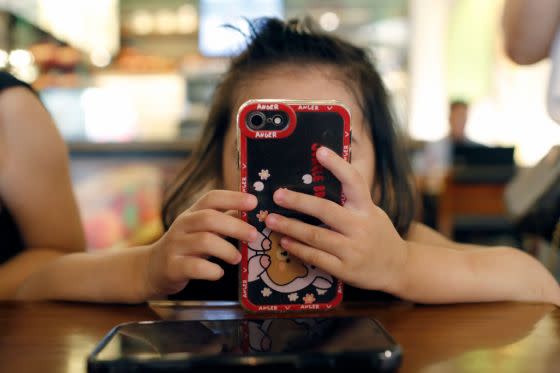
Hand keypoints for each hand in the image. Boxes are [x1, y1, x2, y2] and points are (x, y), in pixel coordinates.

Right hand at [141, 190, 257, 297]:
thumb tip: (252, 211)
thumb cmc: (186, 246)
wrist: (151, 269)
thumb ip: (224, 220)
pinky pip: (195, 267)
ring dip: (226, 250)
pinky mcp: (172, 267)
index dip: (233, 197)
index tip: (253, 202)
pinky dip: (212, 270)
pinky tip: (219, 273)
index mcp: (192, 213)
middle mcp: (182, 225)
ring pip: (204, 241)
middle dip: (235, 226)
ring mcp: (175, 246)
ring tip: (237, 258)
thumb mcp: (202, 230)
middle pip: (209, 218)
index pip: (211, 198)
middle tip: (254, 235)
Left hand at [264, 146, 407, 293]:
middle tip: (277, 195)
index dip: (337, 165)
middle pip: (325, 210)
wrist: (398, 268)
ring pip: (315, 236)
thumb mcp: (372, 213)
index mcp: (367, 209)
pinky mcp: (345, 269)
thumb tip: (318, 183)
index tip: (319, 151)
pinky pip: (316, 258)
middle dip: (298, 202)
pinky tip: (285, 241)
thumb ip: (351, 202)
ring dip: (290, 227)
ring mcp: (352, 250)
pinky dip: (298, 248)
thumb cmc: (378, 235)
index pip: (354, 181)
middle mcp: (360, 227)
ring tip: (270, 220)